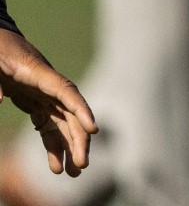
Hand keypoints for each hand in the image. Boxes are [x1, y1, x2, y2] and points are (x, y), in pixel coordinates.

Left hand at [0, 30, 95, 175]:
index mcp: (40, 74)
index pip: (66, 92)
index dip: (82, 109)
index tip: (94, 129)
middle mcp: (49, 86)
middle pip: (71, 114)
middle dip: (79, 140)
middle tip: (82, 165)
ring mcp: (44, 96)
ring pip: (64, 124)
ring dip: (70, 148)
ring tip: (74, 172)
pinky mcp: (36, 103)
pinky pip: (49, 127)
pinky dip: (54, 146)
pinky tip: (56, 166)